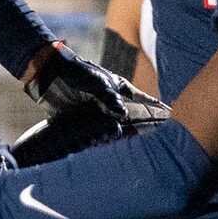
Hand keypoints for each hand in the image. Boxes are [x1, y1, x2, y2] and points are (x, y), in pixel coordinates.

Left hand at [25, 40, 168, 133]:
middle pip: (130, 118)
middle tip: (148, 141)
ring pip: (113, 127)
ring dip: (116, 137)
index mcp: (119, 88)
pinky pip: (96, 132)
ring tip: (121, 147)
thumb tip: (123, 113)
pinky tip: (102, 147)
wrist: (47, 74)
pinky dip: (99, 139)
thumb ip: (108, 97)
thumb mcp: (95, 82)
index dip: (156, 109)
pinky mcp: (84, 120)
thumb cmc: (75, 71)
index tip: (170, 117)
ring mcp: (98, 111)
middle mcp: (110, 101)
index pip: (142, 100)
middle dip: (137, 129)